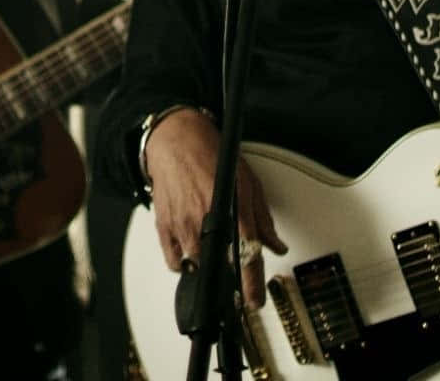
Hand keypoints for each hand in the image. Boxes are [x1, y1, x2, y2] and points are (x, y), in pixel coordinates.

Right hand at [143, 108, 286, 304]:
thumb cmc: (211, 154)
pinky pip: (173, 260)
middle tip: (231, 266)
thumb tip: (275, 245)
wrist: (176, 139)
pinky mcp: (164, 226)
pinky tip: (190, 249)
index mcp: (234, 209)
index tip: (254, 300)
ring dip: (206, 264)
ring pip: (196, 266)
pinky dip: (182, 261)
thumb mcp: (248, 182)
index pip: (247, 256)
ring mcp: (183, 225)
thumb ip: (262, 218)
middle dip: (228, 273)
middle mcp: (207, 219)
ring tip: (209, 248)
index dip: (252, 284)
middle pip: (220, 267)